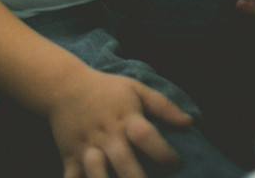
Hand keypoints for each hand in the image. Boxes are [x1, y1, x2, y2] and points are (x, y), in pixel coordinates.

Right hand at [49, 69, 192, 177]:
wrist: (64, 85)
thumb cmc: (106, 89)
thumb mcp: (136, 89)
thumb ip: (164, 106)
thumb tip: (190, 123)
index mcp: (126, 118)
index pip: (146, 136)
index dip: (164, 153)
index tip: (176, 164)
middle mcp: (107, 135)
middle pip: (124, 161)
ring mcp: (87, 147)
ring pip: (96, 173)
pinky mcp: (69, 156)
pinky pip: (72, 177)